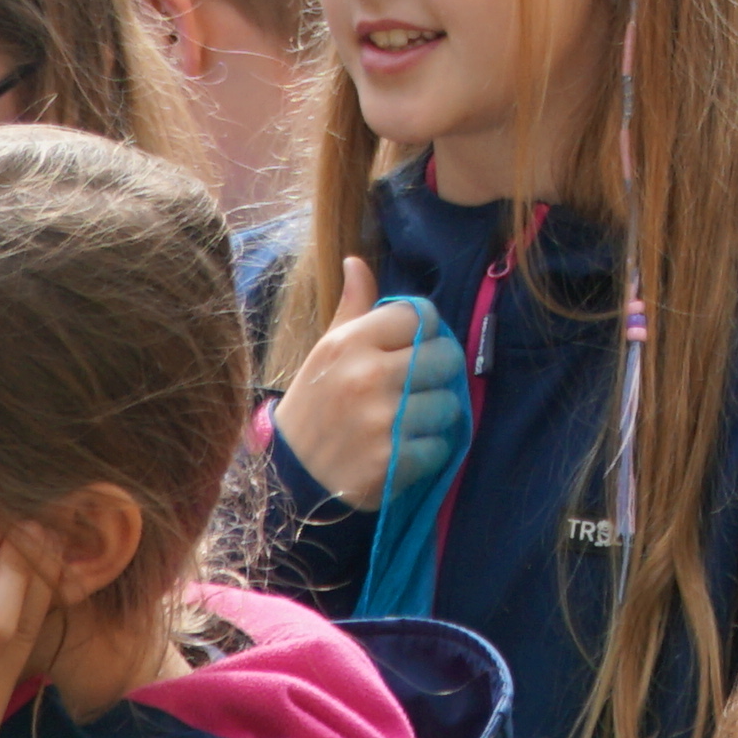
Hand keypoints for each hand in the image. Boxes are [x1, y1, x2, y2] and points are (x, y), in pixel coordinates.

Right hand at [274, 257, 427, 502]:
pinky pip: (440, 446)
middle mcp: (366, 377)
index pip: (421, 315)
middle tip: (416, 387)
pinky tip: (403, 451)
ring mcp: (380, 421)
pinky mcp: (391, 461)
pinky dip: (428, 451)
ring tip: (408, 422)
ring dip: (436, 416)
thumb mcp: (327, 351)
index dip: (426, 331)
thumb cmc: (315, 404)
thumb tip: (356, 260)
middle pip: (445, 357)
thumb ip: (353, 307)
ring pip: (448, 404)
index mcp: (350, 343)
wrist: (289, 476)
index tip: (414, 347)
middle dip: (438, 373)